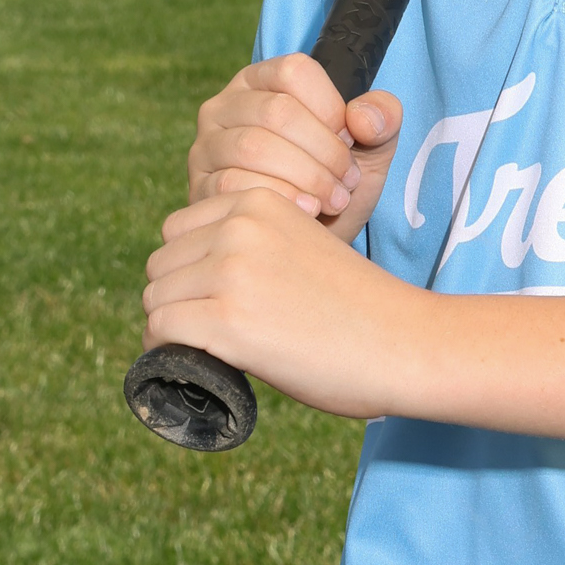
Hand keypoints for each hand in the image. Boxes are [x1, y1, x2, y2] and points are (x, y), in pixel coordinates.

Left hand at [143, 187, 422, 417]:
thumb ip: (253, 247)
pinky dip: (169, 354)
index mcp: (259, 201)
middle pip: (161, 265)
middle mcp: (240, 226)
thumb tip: (189, 281)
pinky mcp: (228, 319)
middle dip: (179, 300)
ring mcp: (232, 271)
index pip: (178, 230)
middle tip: (215, 333)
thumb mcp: (303, 246)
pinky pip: (161, 331)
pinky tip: (201, 364)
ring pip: (156, 299)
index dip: (190, 271)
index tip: (219, 302)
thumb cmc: (361, 307)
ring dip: (173, 328)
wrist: (408, 343)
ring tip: (212, 350)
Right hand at [187, 54, 403, 244]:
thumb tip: (363, 118)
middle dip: (323, 151)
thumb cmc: (333, 185)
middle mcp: (226, 105)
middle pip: (276, 111)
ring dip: (304, 177)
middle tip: (346, 183)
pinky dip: (279, 199)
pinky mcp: (200, 187)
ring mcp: (207, 146)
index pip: (295, 72)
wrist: (306, 243)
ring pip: (253, 147)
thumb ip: (382, 120)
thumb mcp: (370, 150)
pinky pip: (233, 185)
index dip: (332, 109)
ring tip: (332, 200)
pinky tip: (306, 213)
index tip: (351, 142)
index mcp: (264, 81)